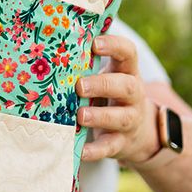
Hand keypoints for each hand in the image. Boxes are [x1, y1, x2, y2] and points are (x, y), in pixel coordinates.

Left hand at [75, 33, 159, 164]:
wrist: (139, 134)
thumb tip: (51, 40)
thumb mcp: (107, 76)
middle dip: (103, 85)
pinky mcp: (121, 143)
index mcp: (127, 72)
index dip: (114, 46)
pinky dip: (95, 150)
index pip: (128, 53)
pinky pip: (110, 147)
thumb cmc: (110, 95)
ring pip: (120, 118)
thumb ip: (88, 62)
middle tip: (80, 86)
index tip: (94, 43)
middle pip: (126, 86)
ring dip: (100, 116)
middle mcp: (133, 95)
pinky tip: (80, 151)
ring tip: (80, 115)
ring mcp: (129, 120)